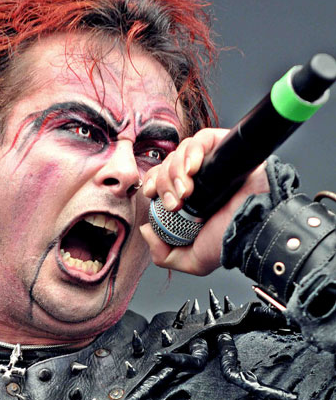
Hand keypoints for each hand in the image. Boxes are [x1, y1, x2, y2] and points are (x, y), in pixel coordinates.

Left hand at [139, 128, 269, 275]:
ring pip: (180, 151)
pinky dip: (192, 151)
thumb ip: (163, 254)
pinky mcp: (225, 148)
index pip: (160, 179)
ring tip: (187, 191)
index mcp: (188, 198)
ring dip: (176, 171)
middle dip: (164, 183)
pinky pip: (201, 138)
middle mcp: (199, 178)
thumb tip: (146, 230)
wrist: (254, 229)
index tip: (152, 195)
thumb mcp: (191, 260)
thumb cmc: (230, 242)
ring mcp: (212, 162)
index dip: (152, 183)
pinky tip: (194, 168)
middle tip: (175, 203)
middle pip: (167, 164)